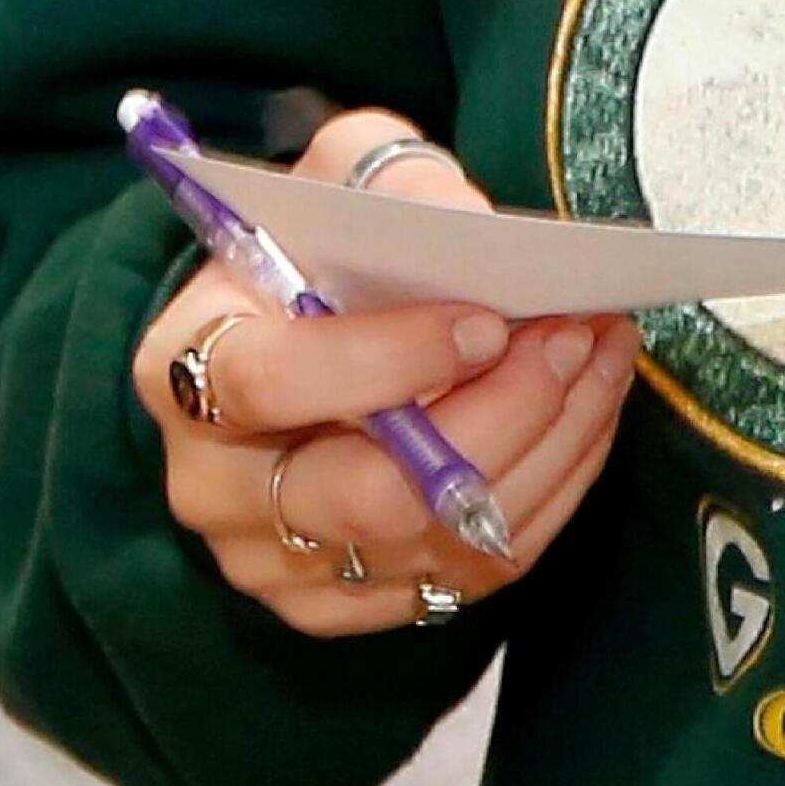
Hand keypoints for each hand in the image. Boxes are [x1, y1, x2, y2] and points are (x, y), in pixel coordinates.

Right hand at [129, 113, 640, 639]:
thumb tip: (470, 228)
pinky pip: (472, 574)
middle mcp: (214, 489)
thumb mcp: (337, 181)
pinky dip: (551, 492)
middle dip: (502, 414)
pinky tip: (586, 415)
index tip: (485, 319)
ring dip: (550, 446)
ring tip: (602, 356)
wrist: (290, 336)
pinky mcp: (347, 604)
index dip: (387, 359)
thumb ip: (397, 183)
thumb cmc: (313, 252)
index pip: (270, 385)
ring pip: (440, 539)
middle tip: (574, 335)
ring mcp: (277, 565)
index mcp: (182, 371)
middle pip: (371, 495)